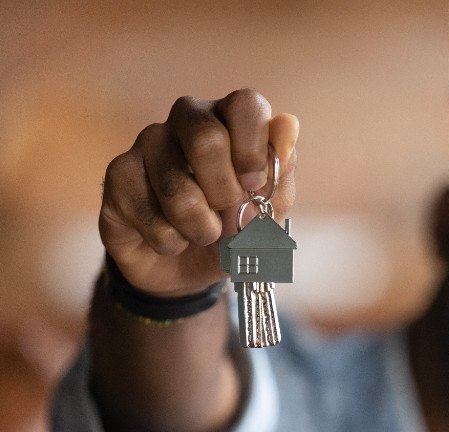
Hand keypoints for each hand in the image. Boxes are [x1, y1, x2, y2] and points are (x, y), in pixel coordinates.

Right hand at [100, 88, 298, 296]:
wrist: (191, 269)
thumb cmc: (236, 227)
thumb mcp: (271, 206)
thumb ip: (282, 168)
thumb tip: (288, 124)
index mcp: (231, 118)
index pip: (245, 103)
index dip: (253, 148)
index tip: (253, 183)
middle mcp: (187, 120)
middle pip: (206, 139)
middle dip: (224, 193)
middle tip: (227, 210)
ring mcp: (147, 144)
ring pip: (177, 191)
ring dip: (200, 229)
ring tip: (202, 232)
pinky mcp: (118, 176)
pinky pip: (149, 216)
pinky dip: (171, 241)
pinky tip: (170, 238)